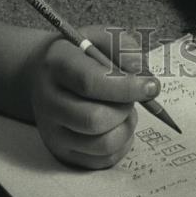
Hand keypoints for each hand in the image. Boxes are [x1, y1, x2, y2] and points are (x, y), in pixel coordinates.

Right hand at [24, 25, 158, 168]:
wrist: (44, 74)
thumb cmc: (80, 53)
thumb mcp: (101, 36)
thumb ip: (125, 47)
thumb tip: (142, 74)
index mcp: (56, 64)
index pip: (90, 82)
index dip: (126, 87)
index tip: (151, 86)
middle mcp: (48, 101)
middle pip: (94, 119)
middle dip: (125, 108)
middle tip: (133, 95)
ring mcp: (52, 131)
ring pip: (102, 144)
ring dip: (126, 126)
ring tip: (125, 109)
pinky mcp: (62, 153)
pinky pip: (103, 160)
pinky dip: (122, 143)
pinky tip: (119, 123)